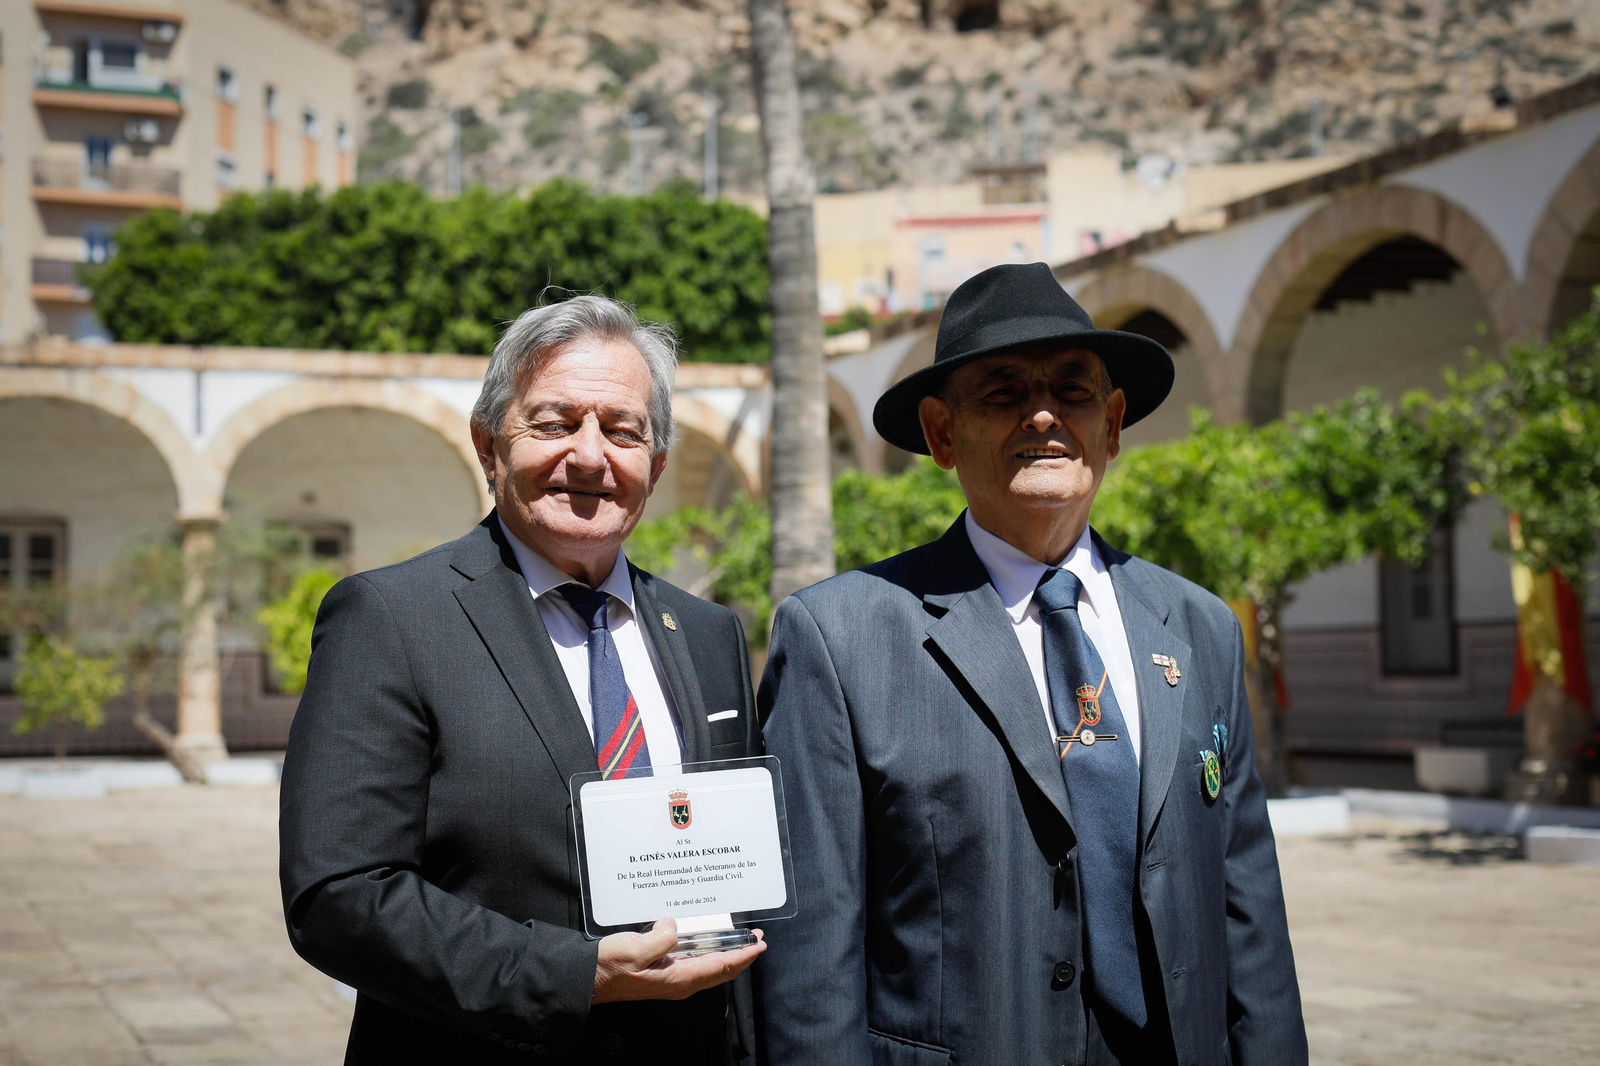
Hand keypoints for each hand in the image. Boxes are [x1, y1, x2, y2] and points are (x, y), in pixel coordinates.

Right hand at [592, 918, 765, 1003]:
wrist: (590, 978)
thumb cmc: (611, 966)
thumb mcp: (637, 949)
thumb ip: (662, 939)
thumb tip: (674, 927)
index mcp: (680, 978)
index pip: (722, 966)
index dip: (744, 955)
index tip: (760, 944)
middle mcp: (681, 982)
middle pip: (721, 970)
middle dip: (742, 955)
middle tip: (756, 939)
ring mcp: (673, 979)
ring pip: (710, 967)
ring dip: (727, 953)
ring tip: (739, 939)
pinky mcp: (665, 973)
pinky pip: (696, 964)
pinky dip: (709, 953)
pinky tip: (708, 942)